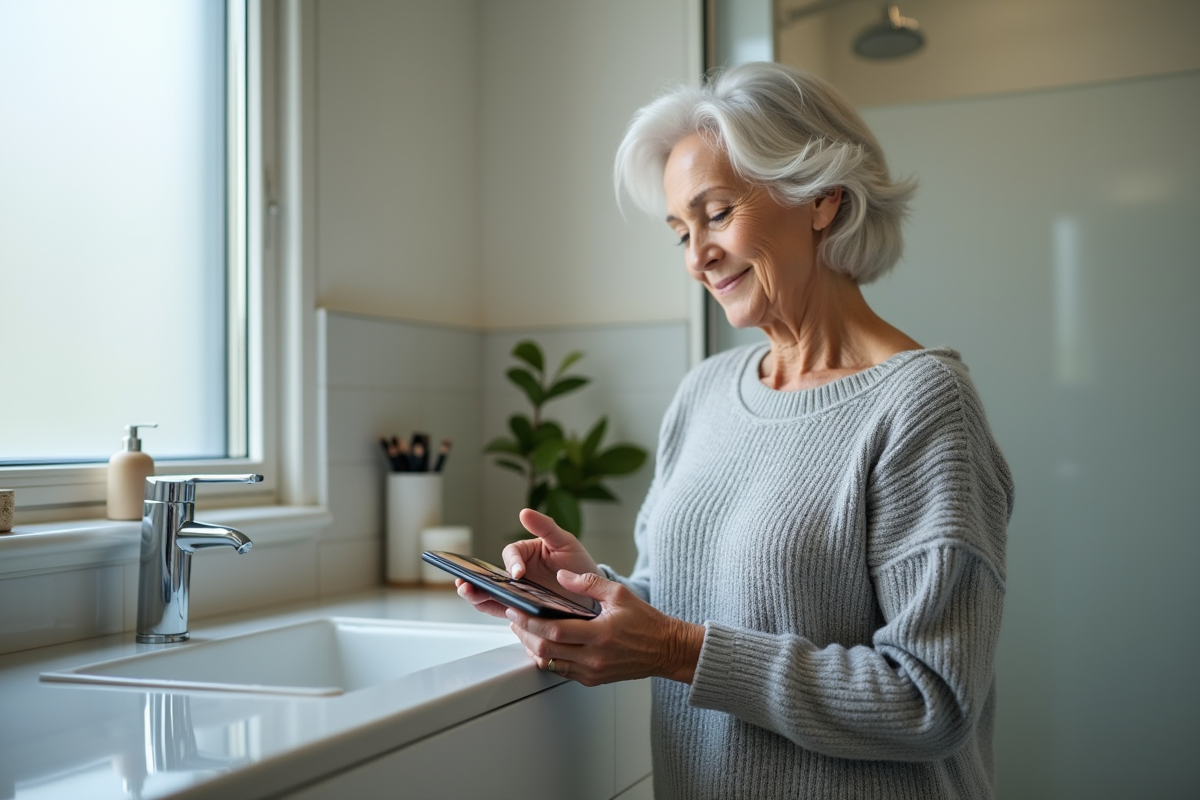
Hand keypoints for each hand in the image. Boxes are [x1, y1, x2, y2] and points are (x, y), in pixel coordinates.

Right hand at [456, 508, 599, 619]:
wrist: (592, 595)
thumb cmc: (578, 565)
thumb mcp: (565, 541)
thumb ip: (545, 526)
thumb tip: (524, 512)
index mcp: (526, 553)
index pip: (511, 554)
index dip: (512, 562)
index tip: (518, 574)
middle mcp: (519, 574)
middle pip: (493, 575)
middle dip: (478, 579)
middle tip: (467, 583)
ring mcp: (519, 592)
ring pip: (493, 593)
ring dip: (478, 594)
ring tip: (469, 593)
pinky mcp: (522, 610)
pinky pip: (503, 609)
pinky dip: (493, 609)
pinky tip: (485, 607)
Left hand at [505, 568, 705, 686]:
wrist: (667, 650)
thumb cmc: (646, 622)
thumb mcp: (619, 594)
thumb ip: (588, 583)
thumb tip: (562, 576)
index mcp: (600, 634)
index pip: (555, 631)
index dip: (531, 621)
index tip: (517, 610)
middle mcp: (594, 658)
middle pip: (546, 651)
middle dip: (525, 634)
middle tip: (514, 619)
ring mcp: (592, 672)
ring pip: (550, 664)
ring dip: (533, 648)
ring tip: (525, 630)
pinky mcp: (593, 679)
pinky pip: (562, 671)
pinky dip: (548, 658)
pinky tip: (544, 645)